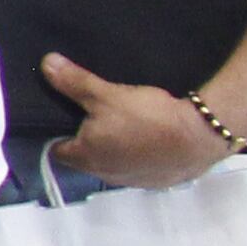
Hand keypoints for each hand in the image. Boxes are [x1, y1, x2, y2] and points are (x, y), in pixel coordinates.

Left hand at [45, 54, 245, 190]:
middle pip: (85, 159)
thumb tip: (46, 63)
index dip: (57, 136)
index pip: (58, 151)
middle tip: (93, 118)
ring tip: (121, 126)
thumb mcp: (106, 94)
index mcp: (86, 158)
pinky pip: (139, 168)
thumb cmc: (146, 117)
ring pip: (114, 164)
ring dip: (114, 150)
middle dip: (86, 141)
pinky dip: (138, 156)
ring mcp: (133, 181)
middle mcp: (105, 176)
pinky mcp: (158, 182)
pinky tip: (147, 139)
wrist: (200, 136)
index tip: (62, 120)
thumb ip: (74, 82)